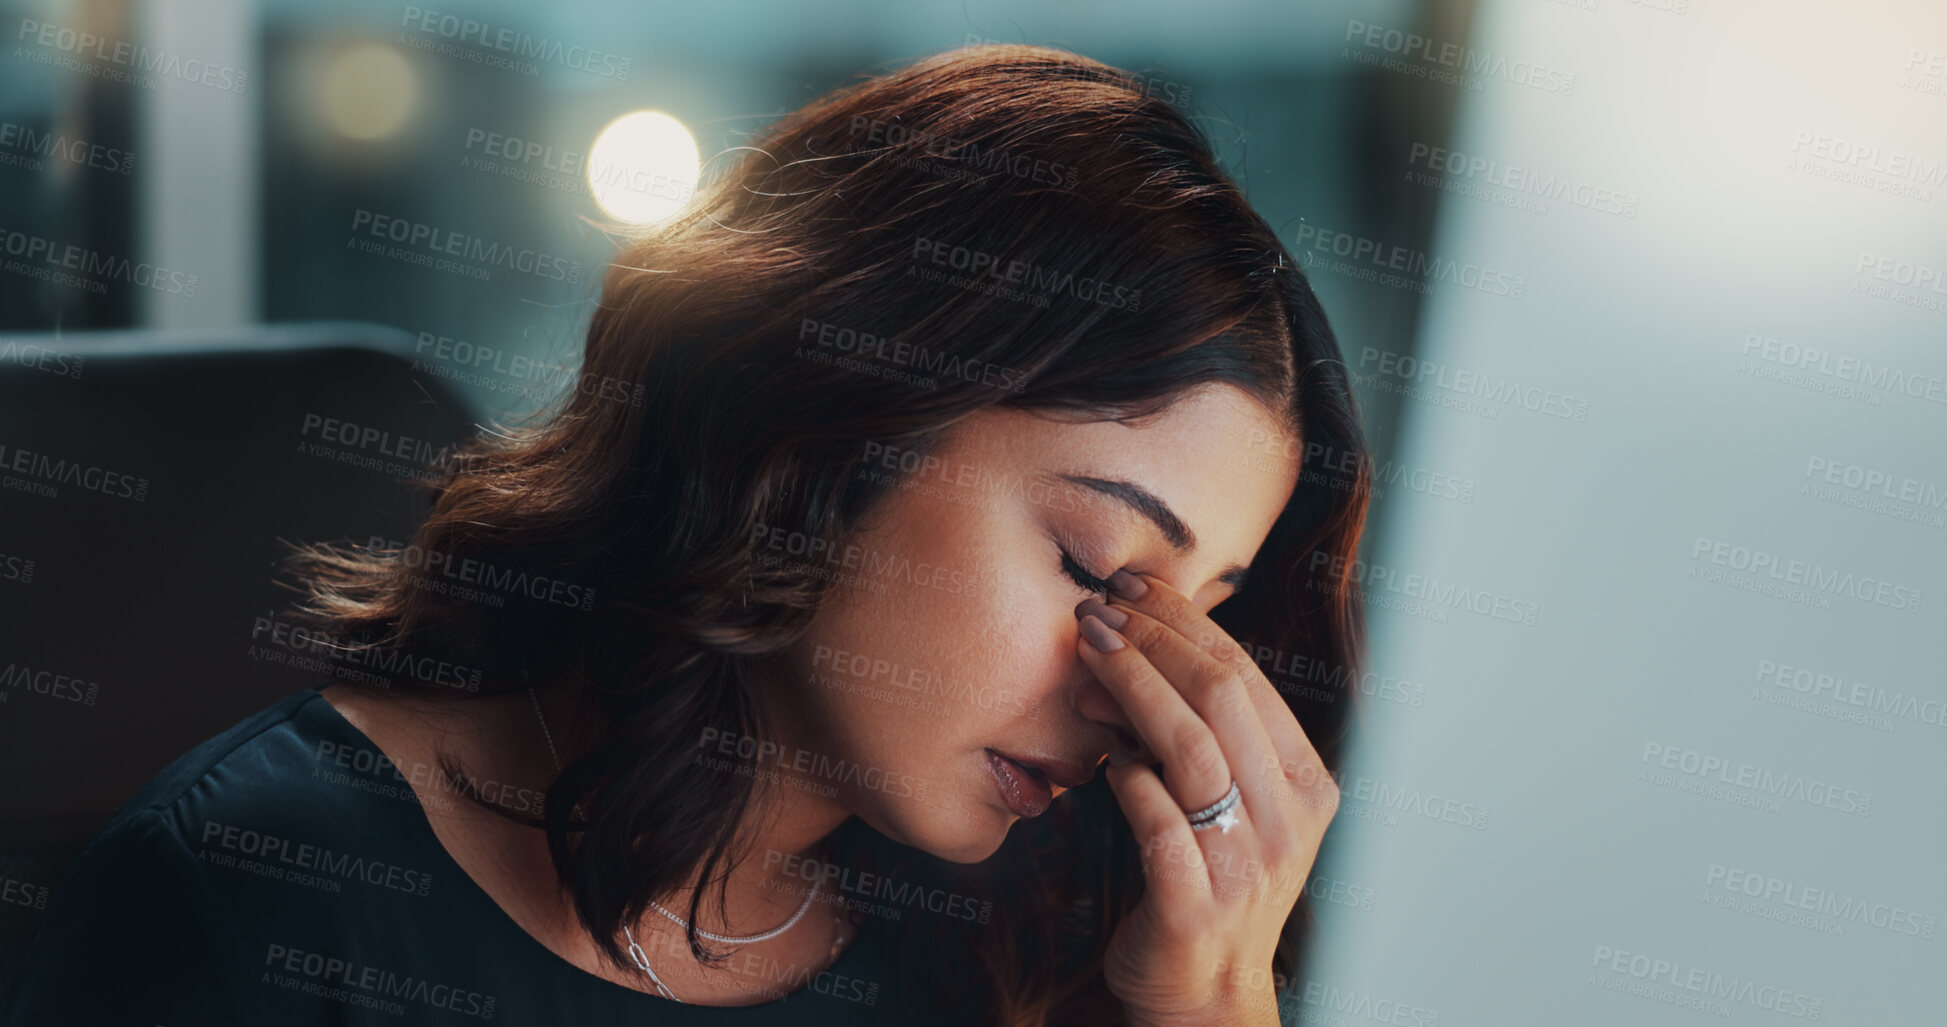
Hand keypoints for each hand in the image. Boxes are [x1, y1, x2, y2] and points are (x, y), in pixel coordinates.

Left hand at [1073, 570, 1340, 1026]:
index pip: (1247, 678)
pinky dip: (1126, 778)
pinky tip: (1100, 756)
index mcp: (1306, 785)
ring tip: (1087, 657)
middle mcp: (1287, 822)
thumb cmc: (1206, 881)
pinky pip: (1159, 821)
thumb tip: (1130, 646)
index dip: (1187, 623)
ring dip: (1132, 689)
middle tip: (1098, 612)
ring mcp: (1246, 865)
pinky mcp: (1194, 904)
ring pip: (1191, 749)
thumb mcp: (1226, 803)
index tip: (1134, 589)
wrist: (1202, 993)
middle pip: (1221, 699)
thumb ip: (1199, 734)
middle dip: (1153, 642)